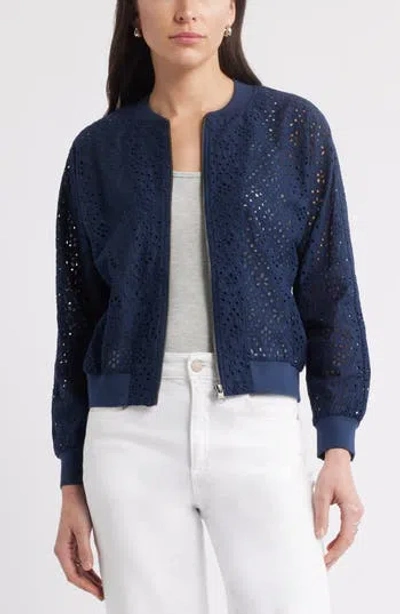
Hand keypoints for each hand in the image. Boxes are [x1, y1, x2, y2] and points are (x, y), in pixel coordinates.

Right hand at [53, 485, 103, 600]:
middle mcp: (64, 550)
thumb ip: (84, 548)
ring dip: (89, 578)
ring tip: (102, 587)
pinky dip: (89, 569)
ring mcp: (69, 546)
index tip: (98, 592)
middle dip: (89, 585)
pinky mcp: (75, 541)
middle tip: (103, 594)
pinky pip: (81, 560)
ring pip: (79, 568)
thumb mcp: (82, 528)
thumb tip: (88, 568)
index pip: (73, 574)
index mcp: (62, 549)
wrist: (75, 491)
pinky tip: (97, 573)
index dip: (86, 585)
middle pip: (76, 574)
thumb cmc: (77, 507)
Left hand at [312, 449, 364, 569]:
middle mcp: (357, 512)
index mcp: (351, 510)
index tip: (325, 560)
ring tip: (327, 558)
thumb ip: (321, 516)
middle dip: (337, 554)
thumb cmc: (330, 475)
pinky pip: (348, 528)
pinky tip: (331, 544)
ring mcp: (356, 511)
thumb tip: (319, 535)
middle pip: (348, 540)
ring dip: (338, 547)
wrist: (338, 462)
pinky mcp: (352, 509)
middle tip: (325, 565)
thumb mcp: (321, 495)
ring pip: (349, 535)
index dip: (335, 552)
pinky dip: (340, 538)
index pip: (345, 538)